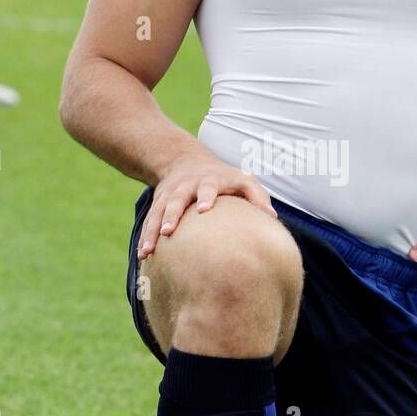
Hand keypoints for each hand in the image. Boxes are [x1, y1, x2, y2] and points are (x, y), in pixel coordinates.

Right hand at [137, 150, 277, 259]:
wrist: (185, 161)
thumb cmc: (224, 177)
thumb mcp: (243, 179)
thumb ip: (258, 197)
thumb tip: (273, 218)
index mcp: (208, 181)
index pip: (207, 187)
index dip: (205, 197)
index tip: (203, 209)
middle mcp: (185, 186)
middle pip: (176, 200)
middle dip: (171, 215)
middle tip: (168, 232)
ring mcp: (169, 195)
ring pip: (158, 212)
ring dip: (152, 231)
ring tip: (148, 252)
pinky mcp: (157, 203)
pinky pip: (149, 220)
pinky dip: (145, 236)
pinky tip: (143, 255)